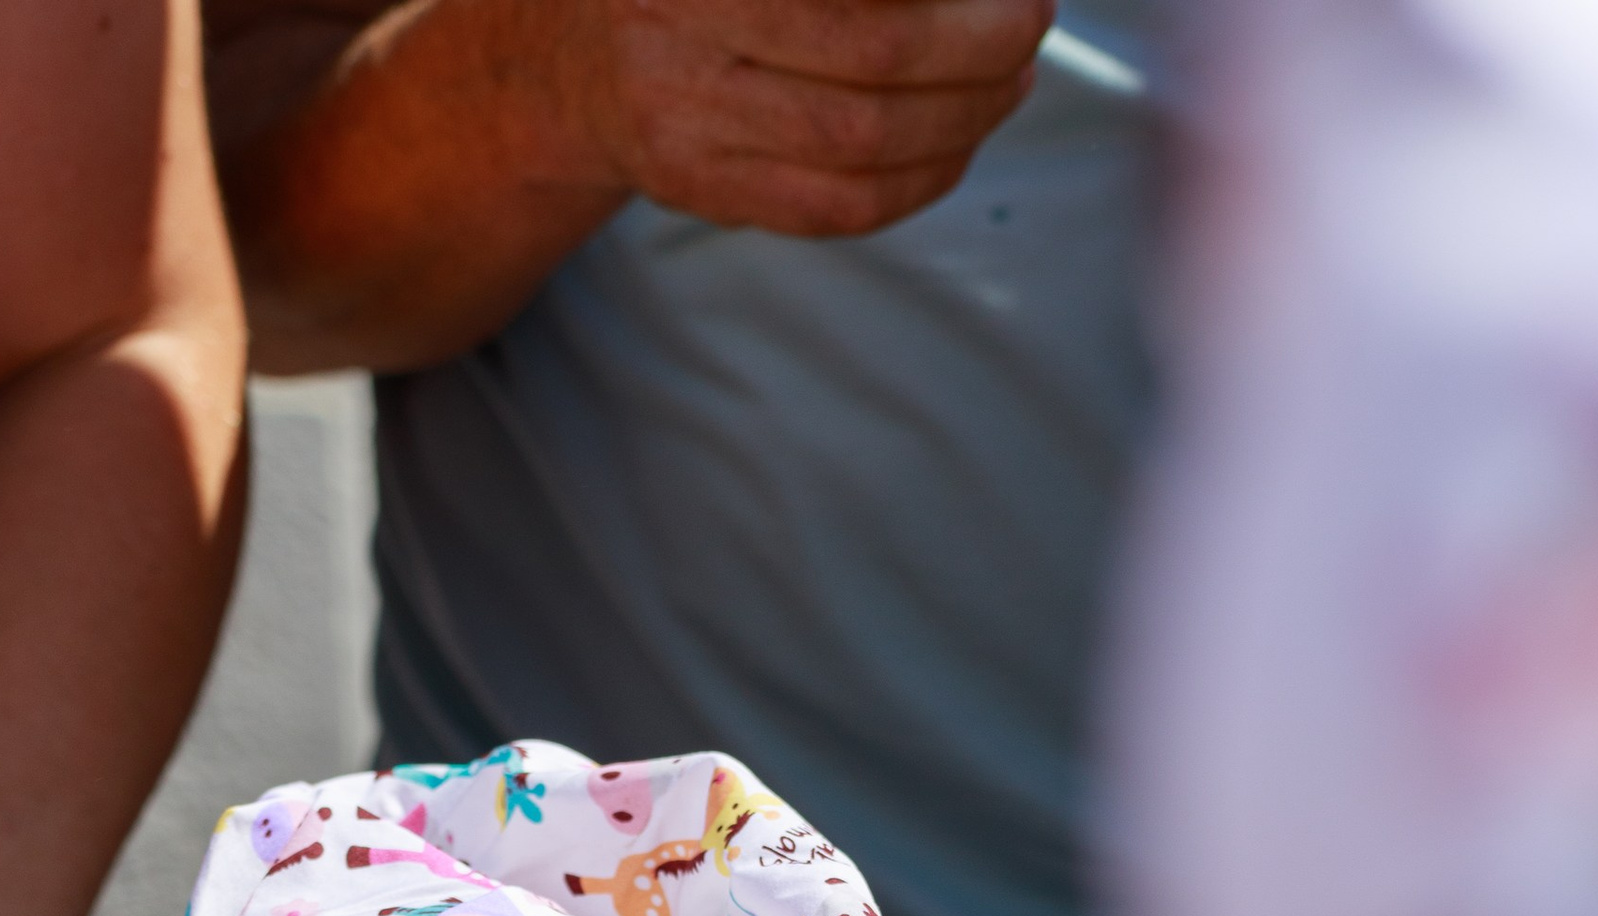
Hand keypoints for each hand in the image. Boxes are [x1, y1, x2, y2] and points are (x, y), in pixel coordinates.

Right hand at [546, 0, 1050, 237]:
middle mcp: (680, 32)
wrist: (571, 50)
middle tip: (1026, 24)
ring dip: (962, 120)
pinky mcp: (701, 191)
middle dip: (977, 48)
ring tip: (1008, 82)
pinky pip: (833, 209)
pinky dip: (917, 181)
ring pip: (861, 148)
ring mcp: (684, 126)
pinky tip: (957, 143)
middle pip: (873, 58)